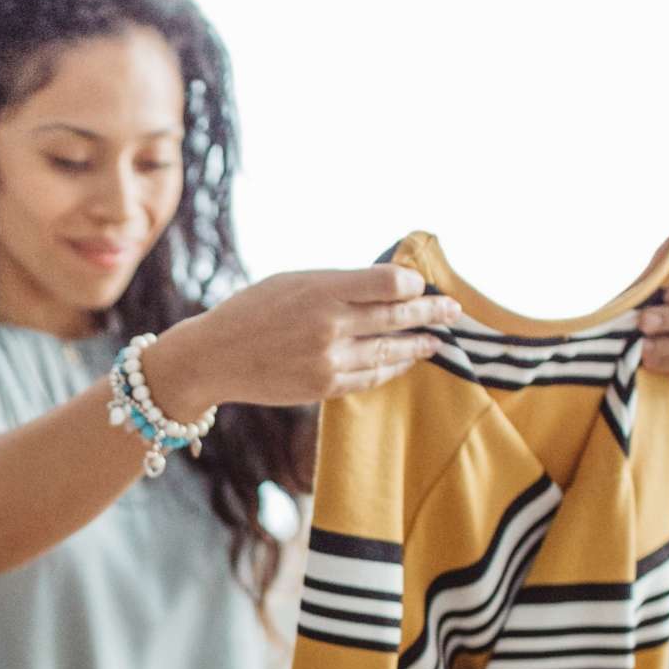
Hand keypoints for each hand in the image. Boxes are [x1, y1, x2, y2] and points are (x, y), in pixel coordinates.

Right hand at [143, 266, 463, 415]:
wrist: (214, 356)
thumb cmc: (254, 309)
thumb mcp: (294, 281)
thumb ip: (340, 284)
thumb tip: (389, 284)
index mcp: (322, 290)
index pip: (390, 284)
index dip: (414, 285)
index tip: (423, 286)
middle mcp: (330, 325)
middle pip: (398, 317)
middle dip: (431, 314)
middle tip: (453, 311)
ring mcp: (329, 360)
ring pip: (389, 352)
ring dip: (417, 345)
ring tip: (435, 341)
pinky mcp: (324, 387)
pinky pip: (371, 377)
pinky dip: (391, 367)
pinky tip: (403, 360)